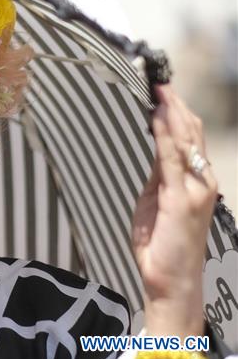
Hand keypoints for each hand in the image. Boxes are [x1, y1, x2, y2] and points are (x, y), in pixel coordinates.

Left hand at [132, 84, 217, 338]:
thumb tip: (156, 146)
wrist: (170, 280)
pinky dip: (165, 136)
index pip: (189, 136)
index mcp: (195, 180)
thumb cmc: (162, 244)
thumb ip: (160, 174)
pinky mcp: (182, 200)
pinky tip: (156, 118)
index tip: (160, 88)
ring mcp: (195, 189)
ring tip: (158, 89)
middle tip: (157, 78)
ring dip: (171, 112)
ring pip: (186, 141)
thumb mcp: (156, 199)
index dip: (175, 111)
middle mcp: (201, 181)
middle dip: (174, 104)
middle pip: (191, 132)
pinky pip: (172, 160)